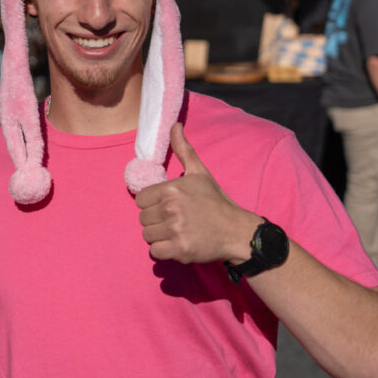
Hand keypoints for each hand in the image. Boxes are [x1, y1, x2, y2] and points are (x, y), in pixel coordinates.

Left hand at [135, 123, 260, 264]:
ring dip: (159, 236)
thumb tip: (175, 125)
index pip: (141, 200)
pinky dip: (164, 250)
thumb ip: (184, 150)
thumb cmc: (216, 201)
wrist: (237, 231)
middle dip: (156, 220)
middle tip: (175, 220)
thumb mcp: (200, 173)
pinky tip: (177, 244)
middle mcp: (172, 208)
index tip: (167, 206)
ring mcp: (175, 230)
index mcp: (172, 189)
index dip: (152, 204)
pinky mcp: (180, 249)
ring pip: (147, 235)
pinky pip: (154, 251)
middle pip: (142, 218)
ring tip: (177, 231)